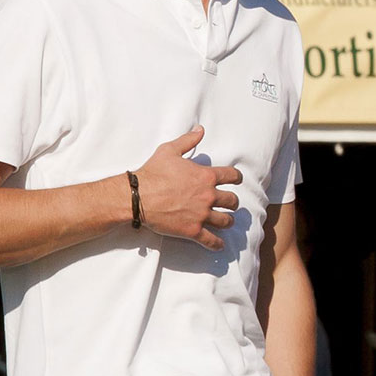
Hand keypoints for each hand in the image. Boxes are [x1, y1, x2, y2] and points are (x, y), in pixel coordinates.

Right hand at [135, 126, 240, 250]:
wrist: (138, 196)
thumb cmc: (152, 172)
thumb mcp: (169, 150)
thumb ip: (188, 141)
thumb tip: (200, 130)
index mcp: (205, 177)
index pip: (232, 176)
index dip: (236, 178)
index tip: (236, 180)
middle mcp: (208, 196)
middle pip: (232, 201)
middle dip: (232, 202)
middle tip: (229, 204)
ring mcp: (202, 215)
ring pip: (226, 221)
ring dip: (227, 221)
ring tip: (226, 222)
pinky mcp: (193, 230)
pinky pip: (211, 241)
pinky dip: (217, 244)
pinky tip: (219, 245)